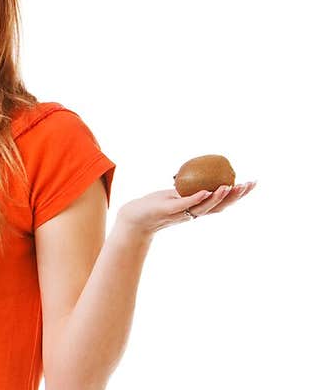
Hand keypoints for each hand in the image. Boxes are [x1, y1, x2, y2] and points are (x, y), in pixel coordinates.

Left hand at [117, 180, 256, 238]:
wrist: (135, 218)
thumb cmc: (156, 205)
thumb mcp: (176, 195)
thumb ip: (189, 189)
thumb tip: (200, 171)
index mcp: (198, 208)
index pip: (223, 203)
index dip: (239, 195)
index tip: (253, 183)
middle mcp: (193, 213)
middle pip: (220, 207)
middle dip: (236, 196)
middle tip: (249, 185)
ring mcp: (182, 213)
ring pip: (205, 207)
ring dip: (218, 197)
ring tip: (230, 186)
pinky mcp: (169, 211)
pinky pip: (185, 204)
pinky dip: (197, 199)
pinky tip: (206, 191)